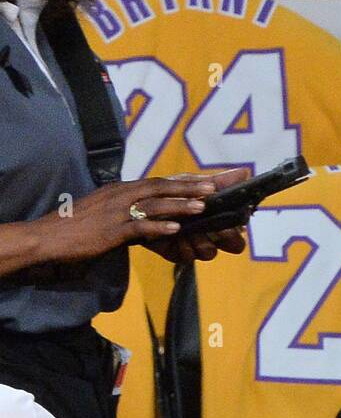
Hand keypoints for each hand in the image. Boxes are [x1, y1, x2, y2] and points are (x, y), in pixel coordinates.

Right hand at [31, 173, 230, 263]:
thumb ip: (129, 213)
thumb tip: (151, 218)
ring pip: (153, 205)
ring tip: (203, 206)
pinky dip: (157, 227)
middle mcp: (121, 196)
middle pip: (160, 187)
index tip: (206, 180)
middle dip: (188, 187)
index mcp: (121, 191)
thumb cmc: (78, 228)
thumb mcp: (107, 214)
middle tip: (214, 187)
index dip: (183, 181)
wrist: (49, 237)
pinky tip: (175, 228)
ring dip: (179, 205)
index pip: (157, 182)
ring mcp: (116, 212)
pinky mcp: (111, 231)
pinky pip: (138, 228)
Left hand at [143, 166, 250, 263]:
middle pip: (232, 246)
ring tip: (189, 227)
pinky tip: (174, 233)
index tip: (232, 219)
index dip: (239, 230)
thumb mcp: (194, 185)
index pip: (240, 233)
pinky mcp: (179, 255)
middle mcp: (212, 237)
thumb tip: (246, 171)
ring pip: (210, 252)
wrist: (138, 205)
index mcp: (220, 221)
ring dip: (201, 239)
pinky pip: (187, 257)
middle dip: (225, 235)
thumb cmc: (171, 194)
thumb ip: (220, 182)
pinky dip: (182, 244)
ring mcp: (196, 248)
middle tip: (215, 225)